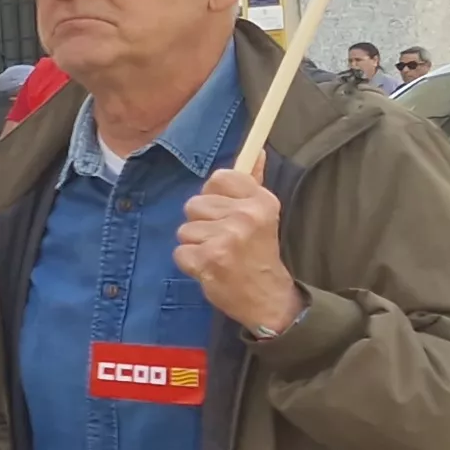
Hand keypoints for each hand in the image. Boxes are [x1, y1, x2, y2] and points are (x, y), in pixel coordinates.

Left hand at [177, 168, 306, 334]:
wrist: (268, 298)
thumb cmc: (260, 253)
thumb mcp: (264, 215)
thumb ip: (254, 182)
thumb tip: (256, 151)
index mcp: (260, 201)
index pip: (219, 178)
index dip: (213, 195)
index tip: (222, 211)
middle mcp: (245, 216)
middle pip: (194, 204)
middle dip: (201, 223)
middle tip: (222, 240)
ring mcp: (227, 238)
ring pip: (185, 229)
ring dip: (196, 244)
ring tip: (218, 255)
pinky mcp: (209, 259)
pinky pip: (180, 251)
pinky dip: (190, 263)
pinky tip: (209, 268)